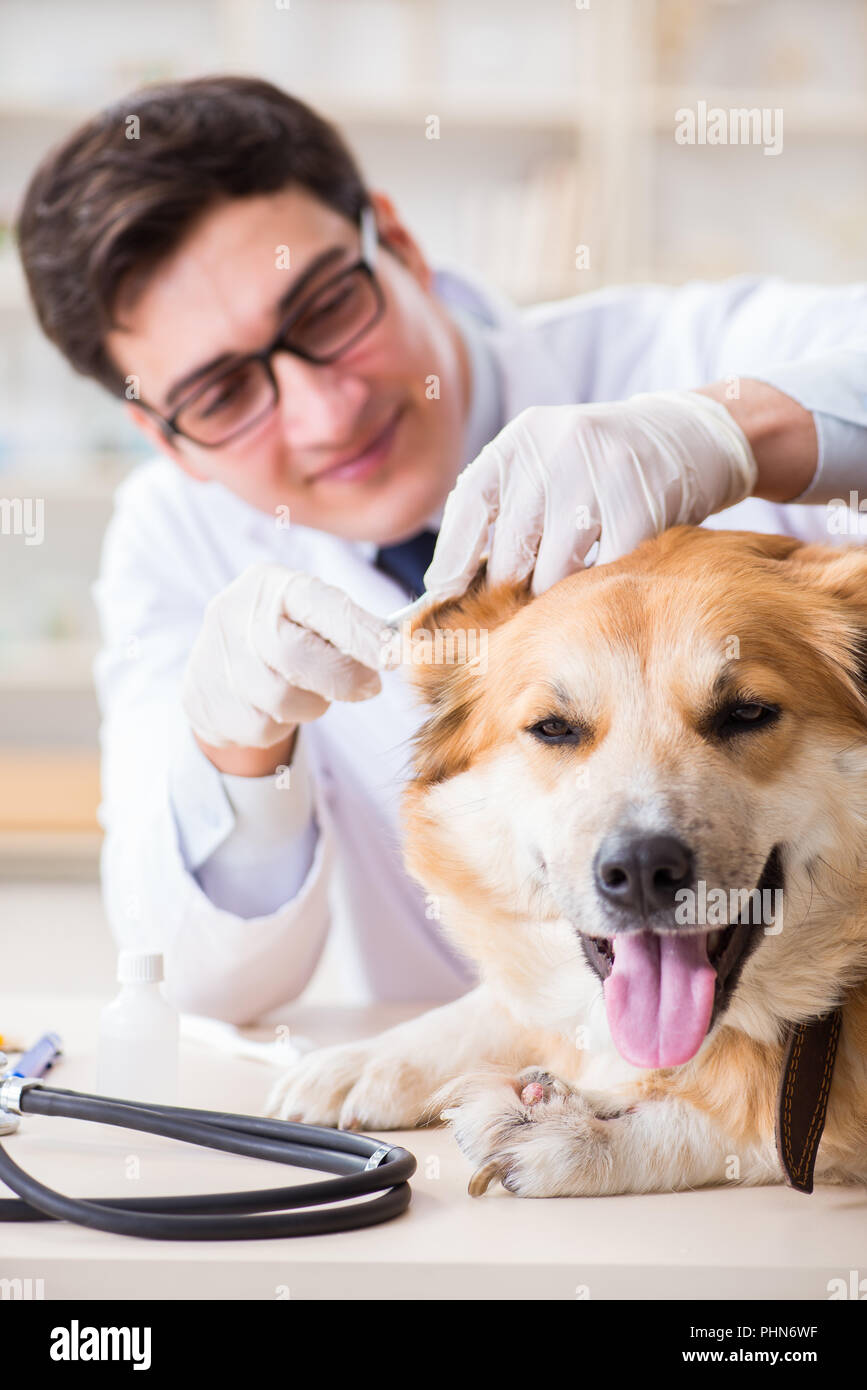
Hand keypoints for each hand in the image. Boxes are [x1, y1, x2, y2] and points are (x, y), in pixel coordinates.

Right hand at [182, 563, 385, 750]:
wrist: (217, 669)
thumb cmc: (283, 636)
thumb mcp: (308, 613)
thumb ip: (345, 625)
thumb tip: (395, 647)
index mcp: (271, 584)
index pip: (318, 603)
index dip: (358, 631)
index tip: (393, 654)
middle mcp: (236, 614)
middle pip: (297, 656)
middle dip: (344, 677)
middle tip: (369, 686)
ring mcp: (217, 658)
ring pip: (284, 699)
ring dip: (313, 703)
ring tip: (312, 689)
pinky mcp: (206, 700)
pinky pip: (264, 726)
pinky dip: (283, 723)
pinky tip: (276, 707)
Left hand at [422, 390, 758, 599]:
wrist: (688, 434)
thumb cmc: (599, 467)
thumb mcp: (545, 465)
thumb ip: (504, 511)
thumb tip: (449, 587)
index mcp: (521, 438)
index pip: (468, 506)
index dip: (451, 560)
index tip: (443, 599)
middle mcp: (555, 447)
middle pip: (512, 553)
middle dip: (513, 592)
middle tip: (523, 610)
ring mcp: (600, 472)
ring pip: (555, 574)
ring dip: (559, 598)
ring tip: (570, 596)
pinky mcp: (641, 502)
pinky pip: (604, 574)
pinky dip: (602, 590)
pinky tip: (608, 581)